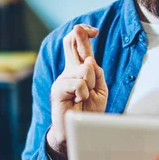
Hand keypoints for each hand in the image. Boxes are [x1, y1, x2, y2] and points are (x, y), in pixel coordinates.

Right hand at [47, 24, 107, 159]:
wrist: (81, 129)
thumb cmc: (90, 110)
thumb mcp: (100, 89)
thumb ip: (97, 73)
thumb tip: (89, 59)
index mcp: (80, 68)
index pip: (78, 45)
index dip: (84, 33)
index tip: (94, 30)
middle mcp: (69, 70)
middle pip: (70, 42)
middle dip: (80, 33)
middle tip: (87, 29)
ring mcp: (62, 78)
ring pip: (85, 69)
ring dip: (91, 84)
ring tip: (84, 96)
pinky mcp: (58, 89)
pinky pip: (79, 83)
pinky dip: (84, 93)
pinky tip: (78, 101)